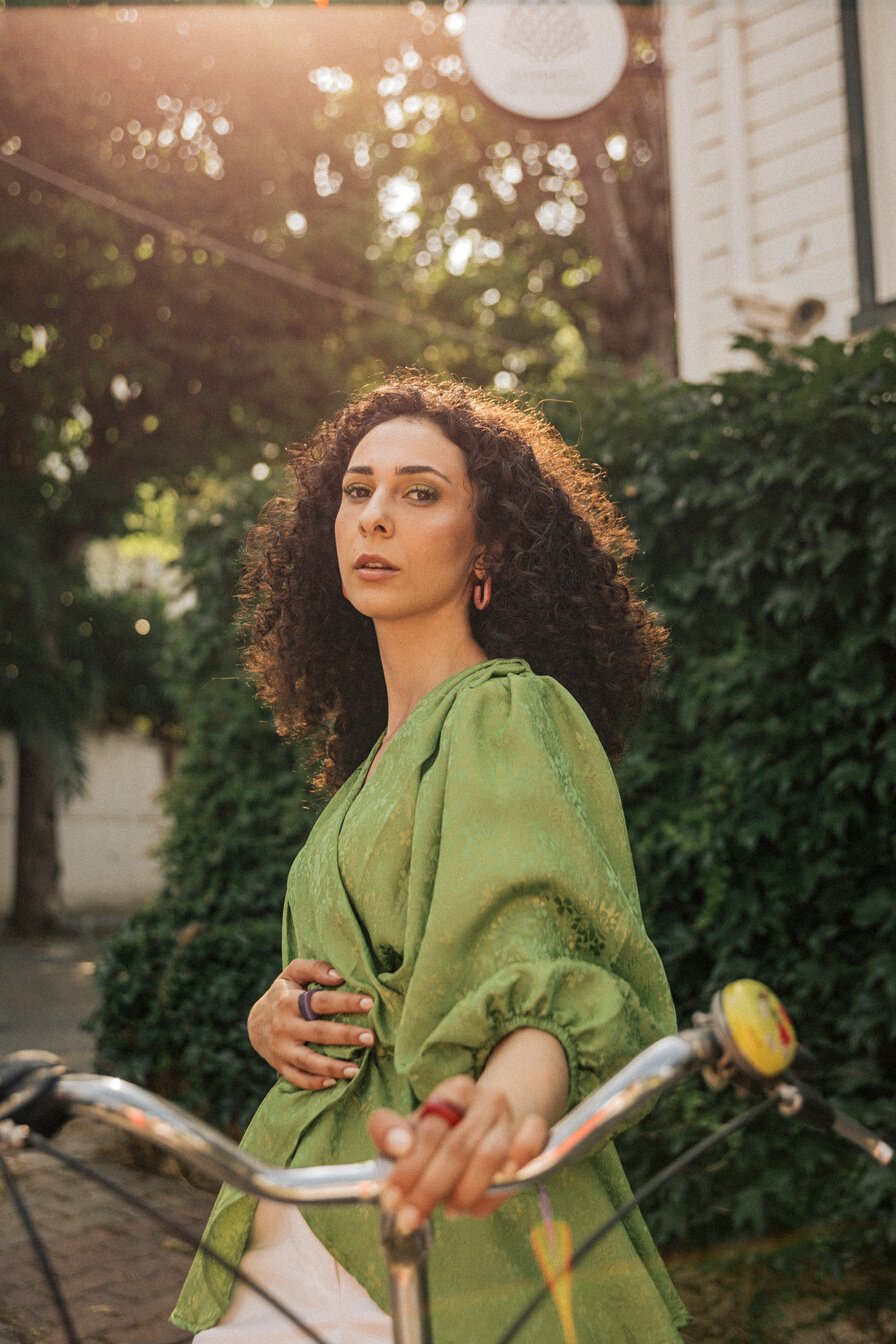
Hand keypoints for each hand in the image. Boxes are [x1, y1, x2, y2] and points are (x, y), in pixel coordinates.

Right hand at [247, 958, 375, 1090]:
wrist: (255, 1023)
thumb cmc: (283, 994)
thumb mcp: (293, 974)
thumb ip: (315, 969)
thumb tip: (340, 975)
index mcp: (289, 1001)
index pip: (320, 1001)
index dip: (345, 1002)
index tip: (369, 1002)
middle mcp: (285, 1026)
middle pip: (318, 1032)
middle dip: (346, 1035)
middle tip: (371, 1038)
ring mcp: (281, 1049)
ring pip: (308, 1061)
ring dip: (333, 1066)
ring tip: (356, 1069)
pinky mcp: (280, 1066)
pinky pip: (298, 1078)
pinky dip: (315, 1083)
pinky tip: (335, 1082)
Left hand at [368, 1074, 548, 1232]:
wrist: (490, 1124)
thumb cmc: (443, 1134)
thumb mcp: (412, 1130)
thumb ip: (389, 1132)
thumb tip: (398, 1146)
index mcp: (452, 1092)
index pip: (429, 1131)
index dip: (408, 1169)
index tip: (391, 1199)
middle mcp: (484, 1098)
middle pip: (458, 1148)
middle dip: (429, 1189)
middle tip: (409, 1219)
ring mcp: (511, 1116)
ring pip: (490, 1155)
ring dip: (466, 1191)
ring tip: (448, 1210)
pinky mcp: (535, 1130)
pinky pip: (532, 1142)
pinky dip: (520, 1158)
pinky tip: (506, 1176)